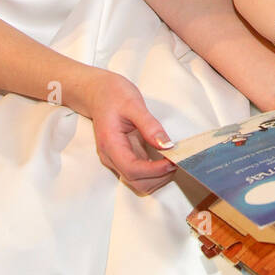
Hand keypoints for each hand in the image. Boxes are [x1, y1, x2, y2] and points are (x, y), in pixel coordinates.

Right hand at [80, 69, 178, 195]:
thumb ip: (150, 125)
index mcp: (111, 144)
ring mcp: (116, 159)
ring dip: (158, 178)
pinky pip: (139, 174)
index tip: (173, 161)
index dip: (155, 170)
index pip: (132, 169)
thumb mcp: (133, 104)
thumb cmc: (112, 95)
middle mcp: (111, 157)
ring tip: (172, 159)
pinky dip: (155, 172)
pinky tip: (165, 159)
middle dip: (159, 177)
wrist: (97, 92)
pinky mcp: (124, 158)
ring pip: (139, 182)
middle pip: (136, 182)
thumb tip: (166, 145)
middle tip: (177, 160)